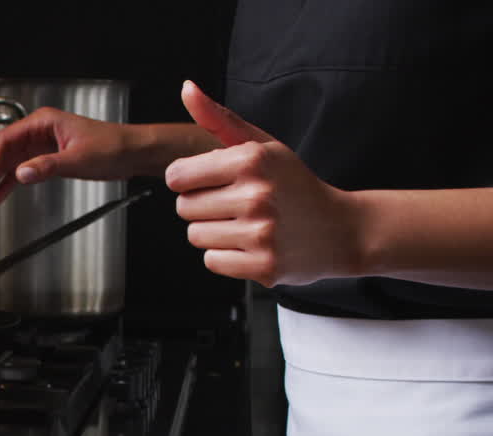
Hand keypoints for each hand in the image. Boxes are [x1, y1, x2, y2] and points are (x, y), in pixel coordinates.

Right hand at [0, 108, 136, 207]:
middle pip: (1, 152)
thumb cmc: (113, 146)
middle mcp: (38, 131)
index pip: (5, 141)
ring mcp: (40, 145)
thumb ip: (47, 167)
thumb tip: (21, 173)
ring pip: (7, 163)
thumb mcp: (79, 158)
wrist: (132, 152)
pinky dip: (7, 184)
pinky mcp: (46, 158)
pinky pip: (20, 171)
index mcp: (43, 122)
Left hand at [166, 81, 363, 286]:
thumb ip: (219, 118)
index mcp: (251, 160)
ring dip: (213, 232)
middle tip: (237, 205)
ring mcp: (261, 233)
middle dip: (203, 206)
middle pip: (184, 208)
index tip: (211, 181)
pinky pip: (212, 261)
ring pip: (195, 236)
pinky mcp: (263, 265)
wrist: (340, 230)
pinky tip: (251, 245)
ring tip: (246, 225)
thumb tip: (186, 88)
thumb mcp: (262, 145)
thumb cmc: (293, 185)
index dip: (189, 180)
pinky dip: (226, 256)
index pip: (177, 176)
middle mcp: (256, 195)